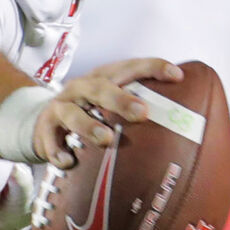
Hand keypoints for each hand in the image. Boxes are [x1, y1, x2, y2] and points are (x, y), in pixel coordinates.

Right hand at [35, 58, 180, 168]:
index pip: (129, 67)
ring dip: (89, 126)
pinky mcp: (44, 130)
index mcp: (103, 78)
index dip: (152, 67)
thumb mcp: (109, 104)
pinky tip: (69, 163)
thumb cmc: (90, 113)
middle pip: (99, 87)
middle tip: (142, 113)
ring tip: (106, 139)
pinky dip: (58, 152)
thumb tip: (185, 128)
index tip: (177, 76)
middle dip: (120, 99)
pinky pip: (49, 141)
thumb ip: (137, 109)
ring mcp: (61, 108)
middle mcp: (81, 88)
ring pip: (72, 113)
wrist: (44, 123)